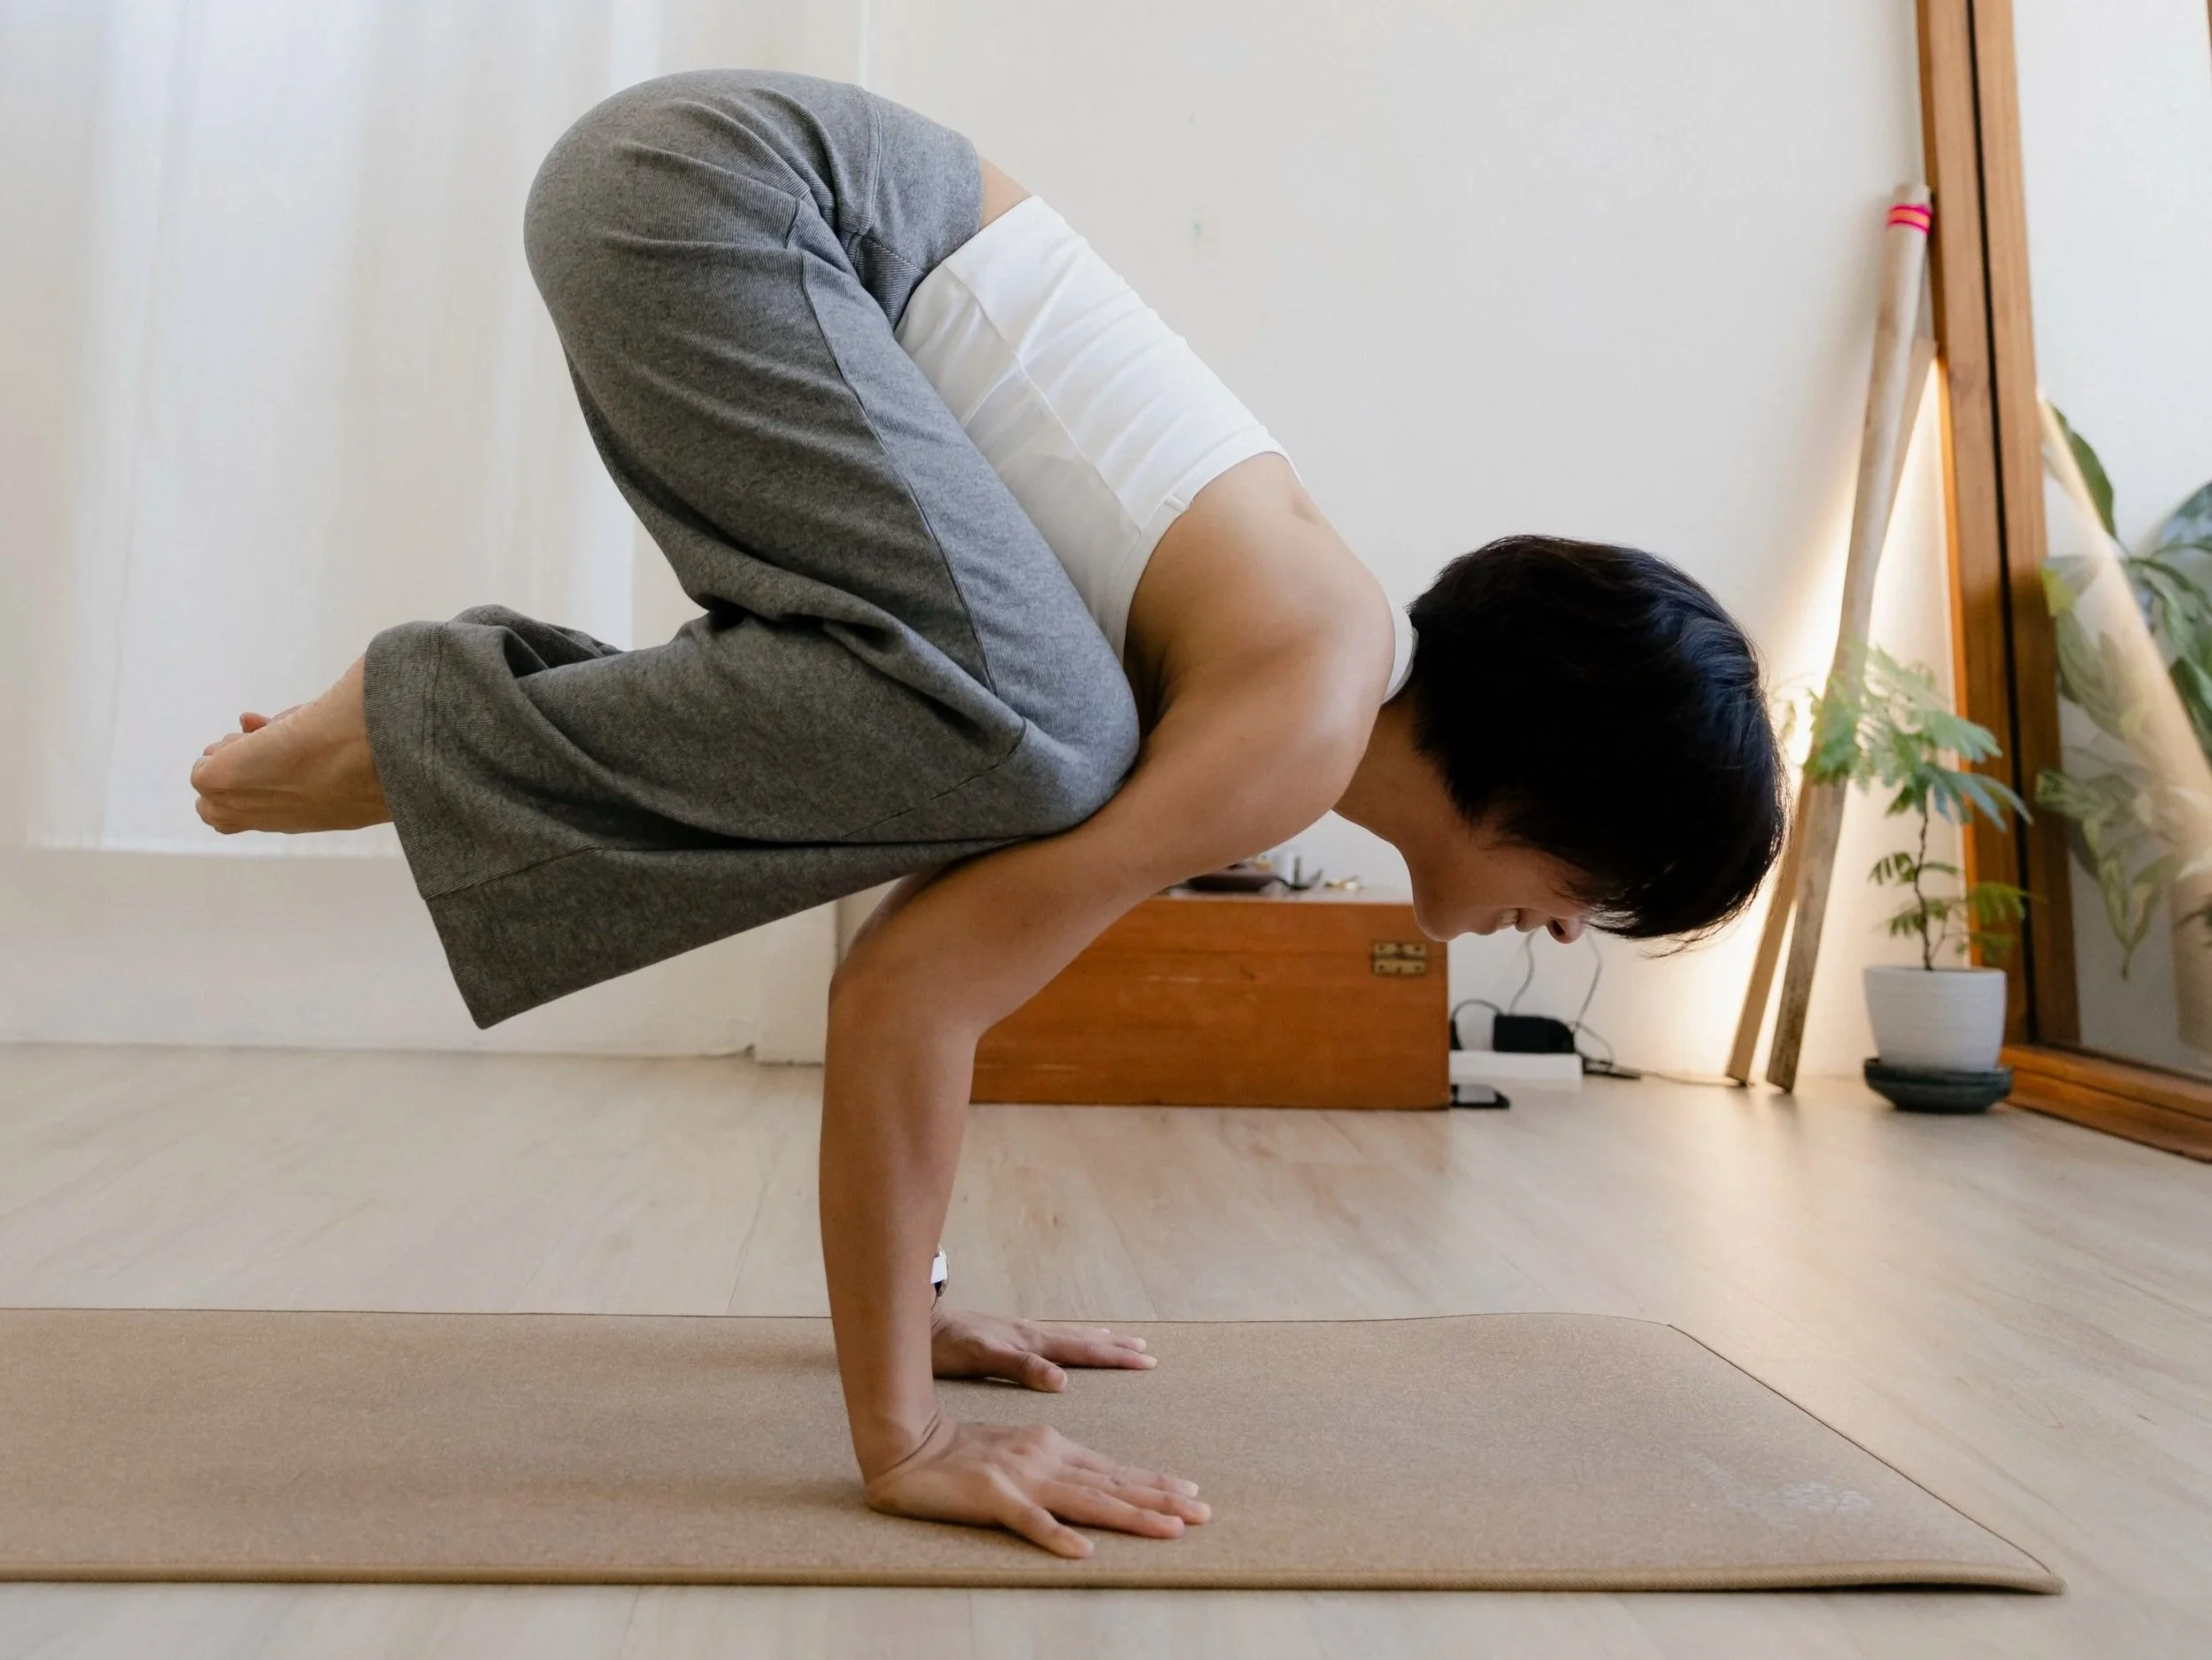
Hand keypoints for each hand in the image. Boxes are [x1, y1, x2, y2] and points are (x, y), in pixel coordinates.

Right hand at [865, 1417, 1208, 1557]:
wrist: (909, 1444)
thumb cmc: (962, 1452)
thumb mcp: (1018, 1453)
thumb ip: (1054, 1467)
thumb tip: (1093, 1488)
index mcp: (1052, 1446)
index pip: (1113, 1470)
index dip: (1153, 1483)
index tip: (1191, 1495)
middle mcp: (1045, 1458)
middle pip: (1112, 1485)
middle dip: (1161, 1500)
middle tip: (1203, 1515)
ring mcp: (1020, 1477)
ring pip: (1086, 1500)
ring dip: (1131, 1516)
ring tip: (1170, 1529)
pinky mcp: (992, 1496)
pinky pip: (1030, 1521)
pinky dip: (1056, 1536)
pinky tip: (1083, 1552)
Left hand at [930, 1306, 1156, 1391]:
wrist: (920, 1322)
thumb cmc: (947, 1346)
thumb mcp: (984, 1359)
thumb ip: (1022, 1367)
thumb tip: (1063, 1380)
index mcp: (1031, 1342)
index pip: (1083, 1350)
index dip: (1114, 1358)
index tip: (1146, 1361)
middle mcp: (1031, 1334)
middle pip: (1083, 1341)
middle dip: (1116, 1349)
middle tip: (1148, 1353)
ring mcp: (1020, 1333)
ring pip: (1069, 1337)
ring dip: (1098, 1342)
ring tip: (1122, 1343)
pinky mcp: (1007, 1336)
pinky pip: (1052, 1338)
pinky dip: (1071, 1340)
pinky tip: (1068, 1343)